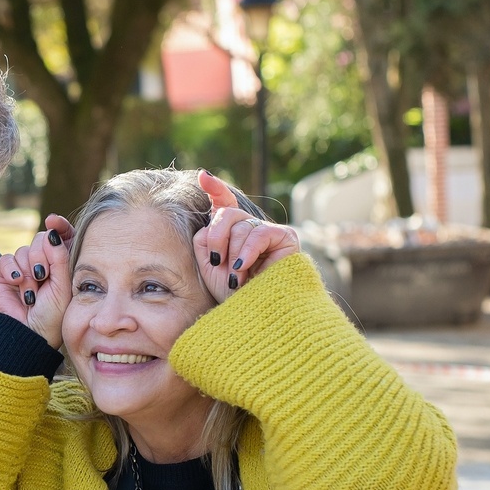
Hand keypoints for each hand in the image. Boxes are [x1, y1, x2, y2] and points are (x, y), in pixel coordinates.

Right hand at [0, 215, 74, 347]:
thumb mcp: (63, 285)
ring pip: (24, 250)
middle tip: (42, 276)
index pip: (62, 237)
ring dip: (27, 271)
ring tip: (31, 292)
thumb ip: (60, 256)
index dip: (59, 226)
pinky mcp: (5, 275)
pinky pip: (7, 259)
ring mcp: (24, 269)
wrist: (28, 334)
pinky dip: (12, 270)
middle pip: (40, 239)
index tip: (54, 221)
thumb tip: (52, 231)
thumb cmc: (52, 316)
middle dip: (41, 256)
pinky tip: (18, 284)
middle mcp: (44, 264)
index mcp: (62, 265)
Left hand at [193, 169, 300, 302]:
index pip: (225, 203)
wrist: (253, 313)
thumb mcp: (208, 263)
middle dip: (216, 237)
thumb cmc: (231, 292)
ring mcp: (268, 231)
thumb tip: (214, 212)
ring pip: (241, 225)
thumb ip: (206, 237)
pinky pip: (259, 233)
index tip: (203, 176)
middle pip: (227, 212)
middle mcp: (250, 228)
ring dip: (233, 254)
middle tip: (217, 262)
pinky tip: (244, 267)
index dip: (216, 189)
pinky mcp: (286, 237)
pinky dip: (247, 251)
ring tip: (236, 277)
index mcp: (231, 232)